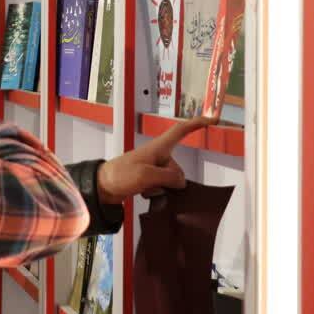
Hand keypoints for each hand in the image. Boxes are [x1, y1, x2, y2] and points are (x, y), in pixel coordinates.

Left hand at [96, 116, 216, 204]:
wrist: (102, 187)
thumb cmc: (120, 175)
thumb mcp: (147, 175)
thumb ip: (168, 177)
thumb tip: (180, 182)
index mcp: (158, 148)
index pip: (180, 131)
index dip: (196, 124)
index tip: (212, 120)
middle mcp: (157, 156)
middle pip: (177, 168)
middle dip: (171, 180)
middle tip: (150, 183)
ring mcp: (152, 168)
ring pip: (171, 181)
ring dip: (161, 188)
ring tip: (144, 188)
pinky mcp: (148, 179)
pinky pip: (162, 188)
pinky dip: (156, 193)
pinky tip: (143, 193)